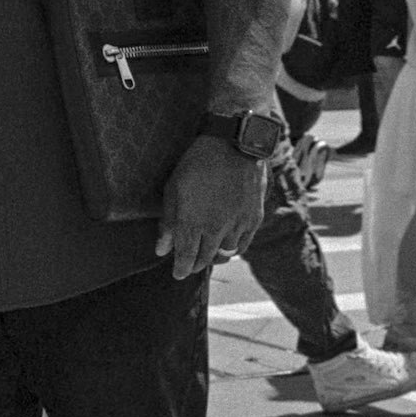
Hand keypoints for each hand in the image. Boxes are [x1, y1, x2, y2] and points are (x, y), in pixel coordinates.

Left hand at [156, 137, 265, 279]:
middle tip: (189, 264)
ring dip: (214, 257)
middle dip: (195, 264)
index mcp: (193, 222)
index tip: (177, 274)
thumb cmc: (198, 162)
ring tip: (207, 253)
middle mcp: (217, 229)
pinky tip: (227, 247)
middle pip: (205, 258)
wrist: (234, 143)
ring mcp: (238, 224)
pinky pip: (243, 244)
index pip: (186, 257)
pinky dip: (233, 249)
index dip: (181, 268)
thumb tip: (161, 250)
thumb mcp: (174, 189)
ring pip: (225, 254)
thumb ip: (168, 223)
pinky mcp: (254, 218)